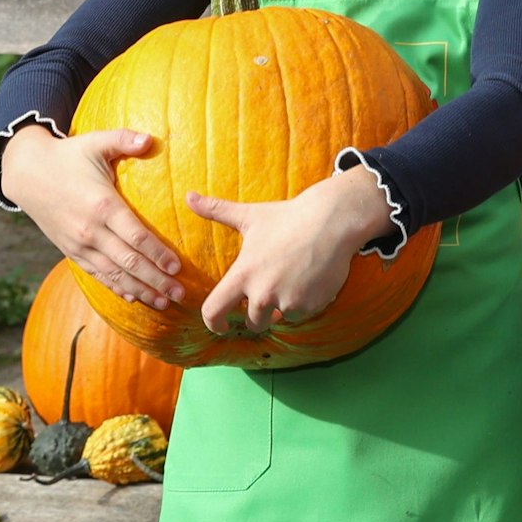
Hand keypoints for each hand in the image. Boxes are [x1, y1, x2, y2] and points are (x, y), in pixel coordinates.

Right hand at [1, 124, 182, 307]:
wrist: (26, 173)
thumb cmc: (68, 155)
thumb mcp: (95, 142)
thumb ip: (124, 139)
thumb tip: (151, 139)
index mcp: (102, 205)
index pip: (136, 237)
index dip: (158, 254)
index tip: (178, 267)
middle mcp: (90, 230)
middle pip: (128, 262)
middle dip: (156, 280)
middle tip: (180, 293)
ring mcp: (79, 244)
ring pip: (113, 274)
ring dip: (140, 290)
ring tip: (164, 302)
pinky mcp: (70, 250)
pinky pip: (96, 274)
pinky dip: (116, 287)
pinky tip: (134, 297)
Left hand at [189, 167, 392, 335]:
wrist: (333, 221)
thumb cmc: (289, 217)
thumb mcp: (250, 216)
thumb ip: (216, 210)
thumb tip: (188, 196)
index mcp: (243, 275)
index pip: (214, 311)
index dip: (213, 323)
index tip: (220, 325)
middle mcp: (263, 293)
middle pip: (252, 322)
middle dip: (259, 314)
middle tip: (271, 292)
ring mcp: (289, 301)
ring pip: (280, 319)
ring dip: (283, 308)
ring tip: (293, 282)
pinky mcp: (312, 305)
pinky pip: (302, 315)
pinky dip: (304, 304)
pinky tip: (310, 281)